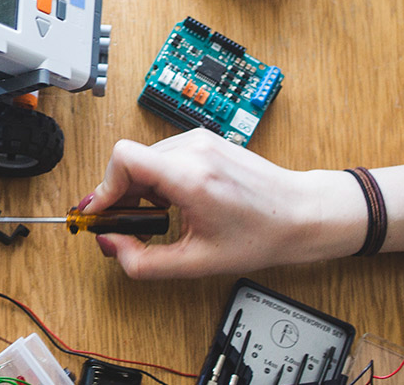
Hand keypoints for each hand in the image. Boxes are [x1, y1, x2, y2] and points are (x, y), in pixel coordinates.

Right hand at [83, 130, 363, 279]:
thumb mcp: (197, 262)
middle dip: (121, 195)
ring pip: (146, 158)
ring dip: (141, 188)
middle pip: (130, 161)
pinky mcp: (206, 141)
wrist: (301, 213)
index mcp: (191, 177)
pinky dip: (159, 179)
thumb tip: (111, 246)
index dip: (105, 188)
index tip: (102, 213)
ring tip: (159, 216)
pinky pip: (165, 155)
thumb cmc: (260, 236)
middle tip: (127, 225)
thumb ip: (144, 262)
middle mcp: (194, 150)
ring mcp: (201, 141)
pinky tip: (175, 202)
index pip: (123, 159)